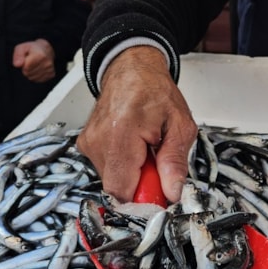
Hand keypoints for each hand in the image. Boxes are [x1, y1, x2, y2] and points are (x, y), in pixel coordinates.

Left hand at [12, 39, 56, 82]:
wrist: (46, 50)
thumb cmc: (32, 49)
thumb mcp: (22, 48)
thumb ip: (18, 55)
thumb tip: (17, 65)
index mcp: (40, 55)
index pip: (26, 67)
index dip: (22, 64)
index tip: (26, 59)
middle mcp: (47, 63)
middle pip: (28, 73)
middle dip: (26, 69)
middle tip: (29, 63)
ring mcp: (50, 70)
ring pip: (33, 78)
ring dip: (30, 73)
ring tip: (33, 65)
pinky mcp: (51, 74)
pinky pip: (38, 80)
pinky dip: (35, 76)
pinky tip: (37, 69)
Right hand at [76, 46, 197, 202]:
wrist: (131, 69)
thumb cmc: (155, 92)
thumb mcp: (180, 125)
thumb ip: (175, 161)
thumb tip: (172, 192)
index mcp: (121, 133)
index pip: (122, 189)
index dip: (143, 198)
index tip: (161, 192)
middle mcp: (98, 140)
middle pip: (118, 188)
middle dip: (142, 186)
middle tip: (158, 164)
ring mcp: (89, 143)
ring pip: (113, 181)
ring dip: (134, 175)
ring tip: (147, 152)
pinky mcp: (87, 145)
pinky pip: (108, 170)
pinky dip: (125, 166)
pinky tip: (135, 149)